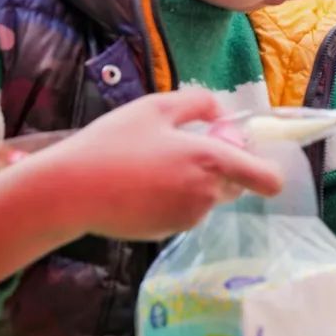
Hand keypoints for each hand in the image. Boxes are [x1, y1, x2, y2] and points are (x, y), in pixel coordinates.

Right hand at [43, 88, 282, 239]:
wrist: (68, 192)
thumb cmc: (112, 143)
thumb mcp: (155, 107)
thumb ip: (198, 103)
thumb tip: (221, 113)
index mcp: (212, 161)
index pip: (267, 179)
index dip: (265, 167)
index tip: (243, 151)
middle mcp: (207, 194)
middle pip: (237, 184)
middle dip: (223, 168)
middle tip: (184, 149)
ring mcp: (188, 217)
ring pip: (209, 197)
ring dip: (195, 183)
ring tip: (154, 165)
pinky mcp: (167, 232)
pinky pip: (185, 211)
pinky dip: (174, 199)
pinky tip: (142, 186)